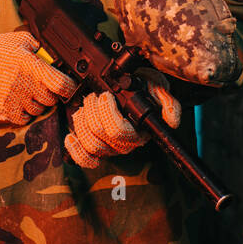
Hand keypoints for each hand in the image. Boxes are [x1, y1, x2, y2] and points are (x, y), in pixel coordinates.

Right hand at [0, 29, 74, 124]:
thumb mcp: (20, 39)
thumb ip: (40, 48)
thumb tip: (54, 59)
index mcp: (30, 64)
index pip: (60, 84)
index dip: (69, 87)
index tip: (69, 87)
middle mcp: (22, 83)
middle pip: (50, 99)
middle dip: (49, 93)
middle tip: (40, 86)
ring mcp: (12, 98)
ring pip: (38, 110)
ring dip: (36, 103)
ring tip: (25, 91)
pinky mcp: (2, 110)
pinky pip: (24, 118)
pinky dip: (24, 113)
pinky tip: (17, 101)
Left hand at [65, 69, 179, 167]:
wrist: (130, 88)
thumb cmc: (144, 87)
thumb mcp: (156, 84)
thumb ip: (166, 100)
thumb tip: (172, 120)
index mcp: (139, 131)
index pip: (119, 131)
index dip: (107, 113)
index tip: (106, 95)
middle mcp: (125, 143)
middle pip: (100, 136)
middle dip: (93, 111)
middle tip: (96, 95)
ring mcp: (110, 148)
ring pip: (90, 144)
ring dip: (82, 121)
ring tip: (88, 104)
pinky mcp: (95, 150)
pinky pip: (84, 159)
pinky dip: (75, 149)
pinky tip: (70, 137)